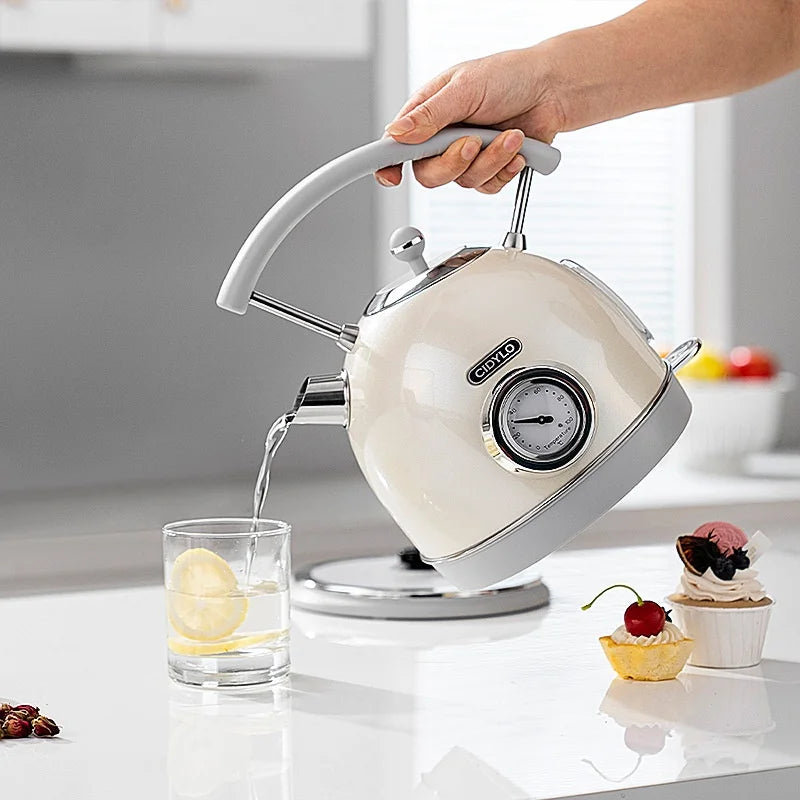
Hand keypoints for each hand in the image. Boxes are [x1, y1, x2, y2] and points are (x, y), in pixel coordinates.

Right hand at [375, 46, 565, 193]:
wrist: (554, 89)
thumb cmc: (511, 75)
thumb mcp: (465, 87)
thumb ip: (430, 115)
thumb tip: (396, 133)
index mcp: (428, 114)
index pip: (395, 146)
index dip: (388, 165)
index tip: (391, 177)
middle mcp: (443, 138)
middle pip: (429, 174)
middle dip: (454, 162)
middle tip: (472, 142)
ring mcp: (467, 156)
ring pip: (463, 181)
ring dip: (490, 159)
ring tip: (510, 134)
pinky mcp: (490, 169)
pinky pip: (488, 186)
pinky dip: (505, 168)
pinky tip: (517, 148)